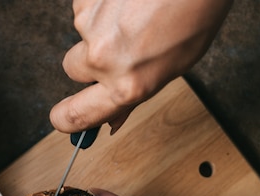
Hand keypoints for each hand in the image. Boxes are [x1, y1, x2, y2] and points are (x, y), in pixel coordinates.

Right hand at [52, 0, 233, 133]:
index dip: (65, 119)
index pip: (76, 116)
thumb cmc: (197, 13)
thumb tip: (114, 117)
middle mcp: (103, 58)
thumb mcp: (174, 66)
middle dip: (87, 61)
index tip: (62, 118)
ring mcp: (90, 25)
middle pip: (72, 69)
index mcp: (127, 85)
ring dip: (102, 27)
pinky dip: (104, 4)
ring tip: (136, 13)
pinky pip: (87, 7)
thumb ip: (136, 92)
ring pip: (83, 33)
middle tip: (117, 47)